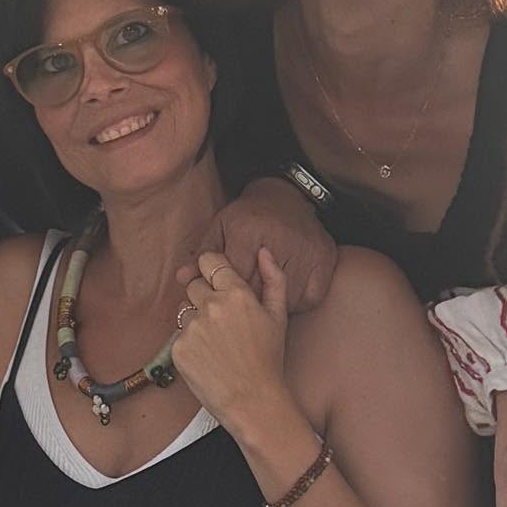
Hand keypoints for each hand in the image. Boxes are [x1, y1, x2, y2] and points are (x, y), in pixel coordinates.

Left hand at [171, 248, 289, 432]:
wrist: (253, 402)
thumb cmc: (268, 361)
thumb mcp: (279, 316)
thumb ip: (274, 279)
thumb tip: (264, 252)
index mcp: (236, 293)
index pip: (209, 261)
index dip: (211, 269)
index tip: (215, 279)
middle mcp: (211, 306)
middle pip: (193, 284)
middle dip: (204, 296)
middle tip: (221, 321)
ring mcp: (192, 327)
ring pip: (185, 310)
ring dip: (196, 320)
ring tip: (216, 343)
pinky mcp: (178, 348)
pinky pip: (178, 335)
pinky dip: (190, 343)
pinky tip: (208, 357)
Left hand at [198, 176, 336, 310]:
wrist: (289, 198)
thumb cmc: (249, 216)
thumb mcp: (222, 227)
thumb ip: (204, 255)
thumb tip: (181, 279)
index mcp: (247, 232)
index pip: (233, 278)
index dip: (226, 295)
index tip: (224, 301)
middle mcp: (277, 241)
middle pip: (258, 290)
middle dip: (245, 304)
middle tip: (238, 309)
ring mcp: (305, 252)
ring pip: (284, 299)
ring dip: (271, 307)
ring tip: (260, 305)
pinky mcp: (324, 262)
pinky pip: (307, 300)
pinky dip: (296, 304)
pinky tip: (285, 297)